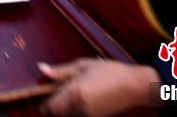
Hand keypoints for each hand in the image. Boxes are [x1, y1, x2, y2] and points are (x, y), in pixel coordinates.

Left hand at [38, 59, 159, 116]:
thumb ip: (60, 71)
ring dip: (63, 106)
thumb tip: (41, 69)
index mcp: (75, 93)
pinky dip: (73, 108)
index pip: (48, 107)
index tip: (42, 92)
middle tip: (56, 89)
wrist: (135, 86)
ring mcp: (88, 116)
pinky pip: (77, 115)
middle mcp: (79, 108)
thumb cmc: (110, 71)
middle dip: (52, 103)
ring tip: (71, 89)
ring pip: (66, 115)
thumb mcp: (83, 65)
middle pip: (55, 113)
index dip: (42, 102)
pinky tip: (80, 96)